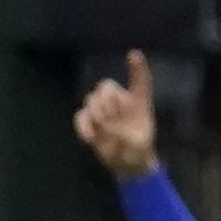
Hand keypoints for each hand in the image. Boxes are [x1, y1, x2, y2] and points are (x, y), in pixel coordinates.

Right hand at [73, 48, 161, 180]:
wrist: (127, 166)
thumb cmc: (139, 152)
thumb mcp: (140, 149)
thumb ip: (127, 139)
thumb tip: (108, 129)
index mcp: (138, 103)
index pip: (139, 82)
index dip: (137, 68)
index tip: (134, 55)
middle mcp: (120, 102)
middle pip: (106, 86)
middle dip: (105, 100)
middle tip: (109, 119)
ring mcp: (104, 112)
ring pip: (91, 99)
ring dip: (95, 113)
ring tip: (102, 130)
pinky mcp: (91, 123)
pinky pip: (81, 116)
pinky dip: (82, 125)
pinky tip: (89, 138)